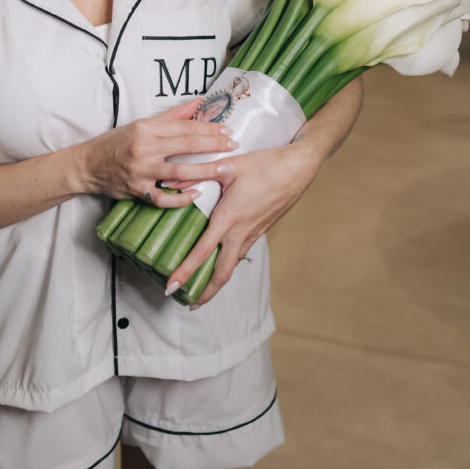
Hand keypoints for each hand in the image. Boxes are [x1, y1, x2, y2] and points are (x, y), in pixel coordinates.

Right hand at [82, 98, 239, 208]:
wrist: (87, 165)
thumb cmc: (115, 143)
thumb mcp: (141, 124)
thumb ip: (171, 116)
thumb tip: (198, 103)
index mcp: (146, 129)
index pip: (183, 127)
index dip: (208, 128)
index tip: (226, 129)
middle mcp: (144, 148)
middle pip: (185, 146)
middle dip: (213, 145)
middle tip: (233, 146)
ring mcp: (140, 171)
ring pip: (179, 172)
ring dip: (205, 171)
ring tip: (225, 168)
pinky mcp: (137, 190)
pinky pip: (163, 198)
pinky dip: (181, 198)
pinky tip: (196, 194)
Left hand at [165, 141, 320, 302]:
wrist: (297, 169)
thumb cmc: (265, 165)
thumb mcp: (229, 166)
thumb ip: (198, 173)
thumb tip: (171, 180)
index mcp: (229, 218)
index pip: (203, 252)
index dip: (186, 272)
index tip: (172, 286)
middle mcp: (240, 232)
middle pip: (222, 273)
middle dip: (205, 293)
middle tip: (188, 303)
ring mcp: (252, 233)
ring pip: (232, 264)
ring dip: (216, 279)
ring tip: (200, 286)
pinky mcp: (260, 230)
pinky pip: (241, 251)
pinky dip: (228, 261)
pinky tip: (220, 257)